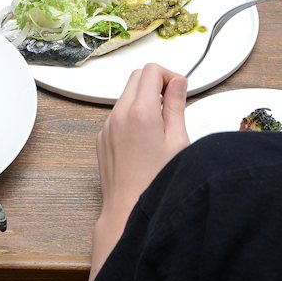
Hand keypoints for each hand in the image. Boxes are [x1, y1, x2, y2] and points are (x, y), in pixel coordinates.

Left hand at [97, 64, 188, 228]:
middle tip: (172, 106)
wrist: (128, 209)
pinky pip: (117, 114)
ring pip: (126, 95)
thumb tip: (177, 83)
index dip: (169, 76)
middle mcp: (119, 114)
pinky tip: (144, 139)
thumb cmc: (156, 182)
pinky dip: (131, 115)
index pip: (151, 70)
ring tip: (160, 127)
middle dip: (156, 83)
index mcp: (141, 112)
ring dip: (143, 100)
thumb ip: (176, 106)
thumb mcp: (177, 141)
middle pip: (136, 77)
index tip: (179, 92)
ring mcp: (107, 126)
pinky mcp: (102, 137)